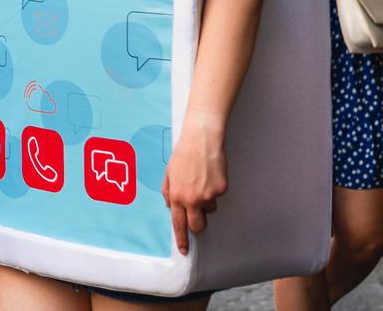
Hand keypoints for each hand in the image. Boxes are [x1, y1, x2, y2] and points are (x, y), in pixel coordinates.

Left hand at [161, 112, 228, 254]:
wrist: (201, 141)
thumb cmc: (184, 154)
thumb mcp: (168, 173)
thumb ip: (168, 192)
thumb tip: (170, 206)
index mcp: (177, 196)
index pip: (179, 224)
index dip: (182, 239)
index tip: (185, 250)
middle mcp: (192, 199)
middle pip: (198, 225)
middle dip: (198, 224)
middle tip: (197, 211)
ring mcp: (208, 195)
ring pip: (210, 209)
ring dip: (206, 201)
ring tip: (201, 180)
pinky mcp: (221, 189)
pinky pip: (218, 196)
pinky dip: (215, 189)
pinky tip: (210, 175)